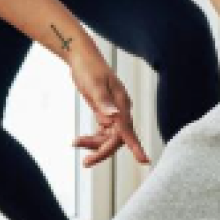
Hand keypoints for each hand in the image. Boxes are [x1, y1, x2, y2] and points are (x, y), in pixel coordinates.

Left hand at [67, 44, 150, 168]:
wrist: (82, 57)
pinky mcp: (106, 111)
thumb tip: (114, 118)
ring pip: (109, 136)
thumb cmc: (88, 68)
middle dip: (102, 150)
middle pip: (117, 138)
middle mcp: (121, 109)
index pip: (128, 129)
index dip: (134, 146)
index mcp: (121, 103)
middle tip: (85, 162)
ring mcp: (114, 111)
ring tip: (75, 143)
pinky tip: (82, 140)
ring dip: (94, 144)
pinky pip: (104, 131)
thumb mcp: (93, 85)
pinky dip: (93, 138)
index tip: (144, 160)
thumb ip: (103, 102)